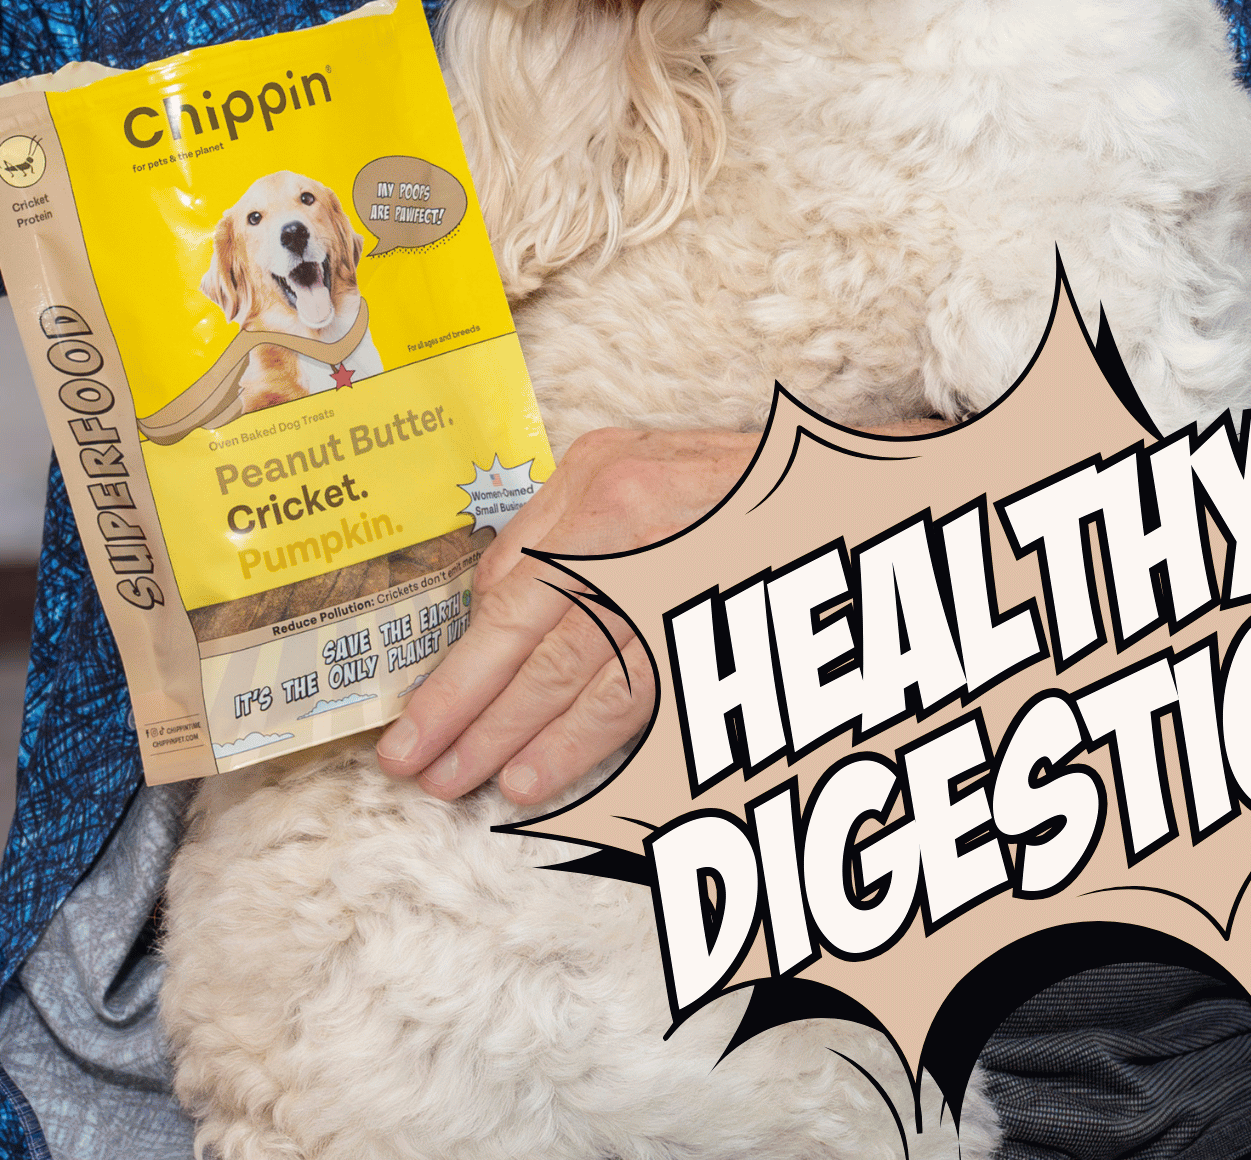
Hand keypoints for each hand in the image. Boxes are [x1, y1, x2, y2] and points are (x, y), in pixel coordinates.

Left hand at [376, 426, 760, 805]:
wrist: (845, 494)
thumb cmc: (736, 489)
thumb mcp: (641, 470)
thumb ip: (565, 530)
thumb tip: (492, 609)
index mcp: (599, 475)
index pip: (507, 579)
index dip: (460, 651)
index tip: (417, 705)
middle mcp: (624, 518)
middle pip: (521, 626)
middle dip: (457, 701)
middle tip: (405, 758)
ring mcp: (667, 574)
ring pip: (565, 670)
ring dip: (503, 734)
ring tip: (453, 780)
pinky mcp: (705, 625)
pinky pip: (627, 696)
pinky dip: (574, 743)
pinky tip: (532, 778)